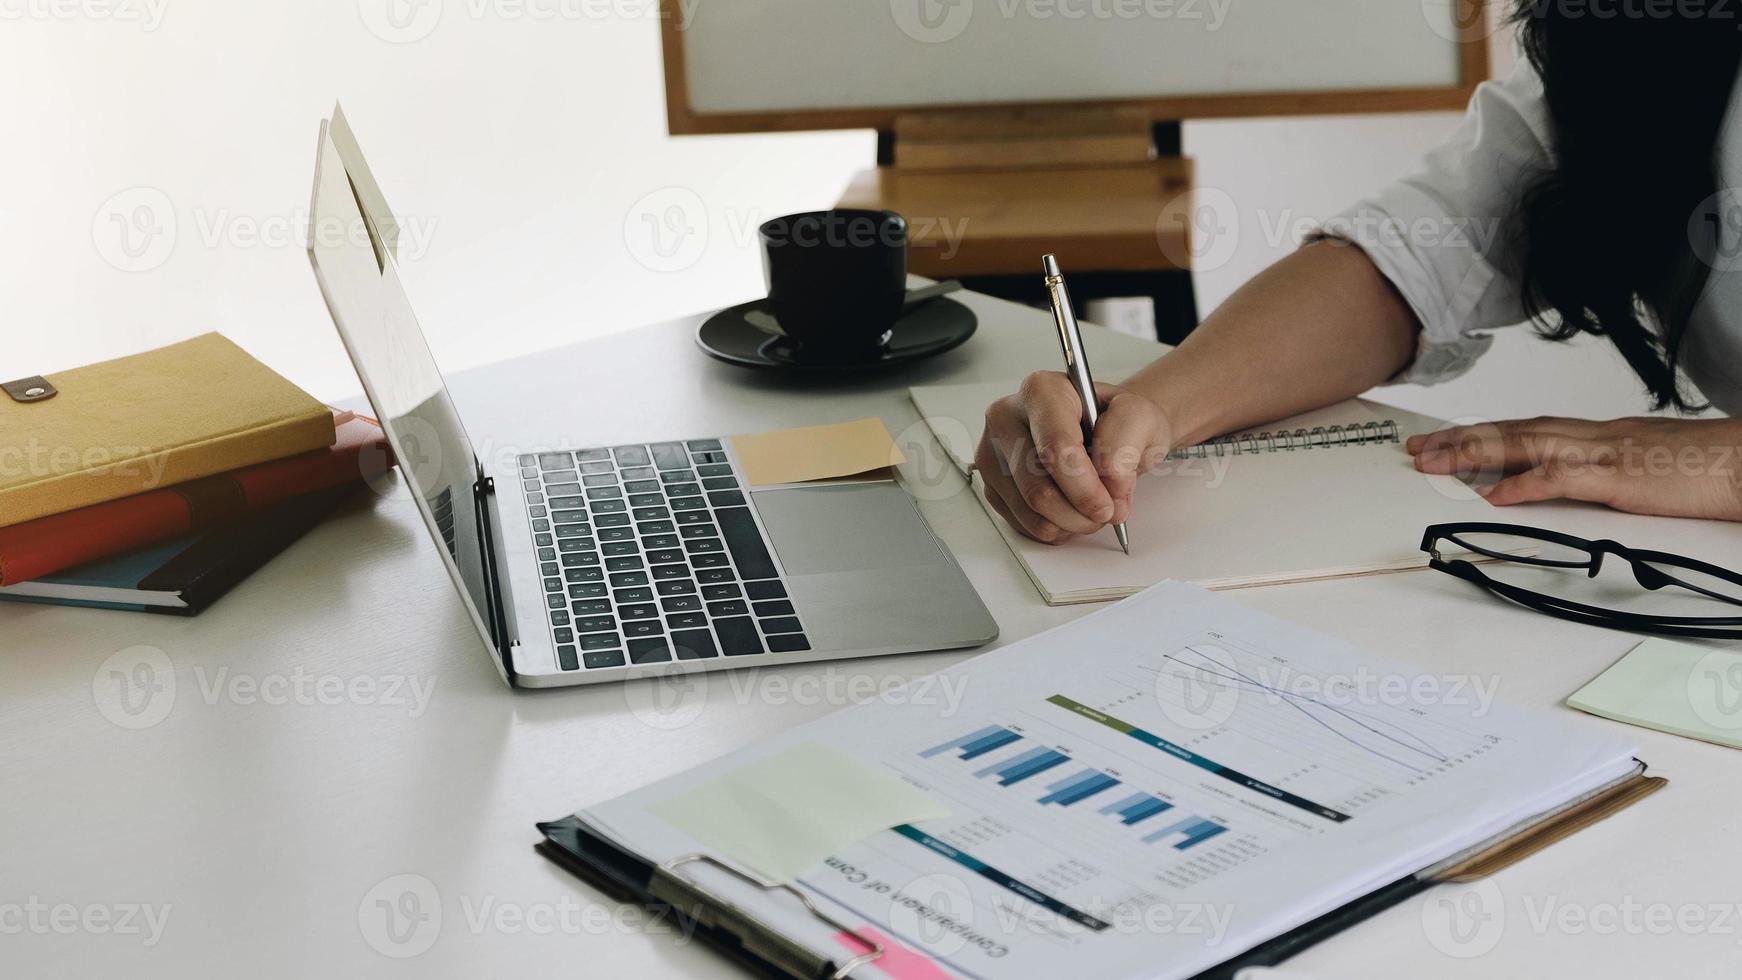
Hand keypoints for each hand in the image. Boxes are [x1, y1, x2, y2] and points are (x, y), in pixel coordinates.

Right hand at [975, 372, 1171, 543]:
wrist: (1103, 431)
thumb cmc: (1114, 420)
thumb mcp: (1138, 417)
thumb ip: (1126, 443)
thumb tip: (1109, 481)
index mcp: (1040, 391)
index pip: (1055, 447)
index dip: (1084, 487)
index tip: (1108, 506)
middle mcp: (1007, 419)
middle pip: (1037, 488)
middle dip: (1080, 512)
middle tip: (1108, 512)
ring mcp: (993, 454)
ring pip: (1030, 511)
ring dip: (1071, 523)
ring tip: (1092, 509)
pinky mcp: (992, 485)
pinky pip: (1023, 524)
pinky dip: (1056, 528)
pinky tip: (1071, 510)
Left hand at [1408, 416, 1741, 520]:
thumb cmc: (1709, 468)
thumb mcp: (1645, 468)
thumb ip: (1606, 473)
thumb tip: (1575, 484)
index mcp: (1601, 435)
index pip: (1528, 430)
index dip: (1483, 435)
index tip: (1446, 442)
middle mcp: (1595, 436)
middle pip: (1514, 432)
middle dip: (1461, 440)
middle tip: (1419, 450)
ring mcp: (1606, 453)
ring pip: (1526, 446)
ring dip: (1475, 455)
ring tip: (1434, 465)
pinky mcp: (1621, 478)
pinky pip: (1564, 478)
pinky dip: (1525, 485)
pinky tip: (1494, 495)